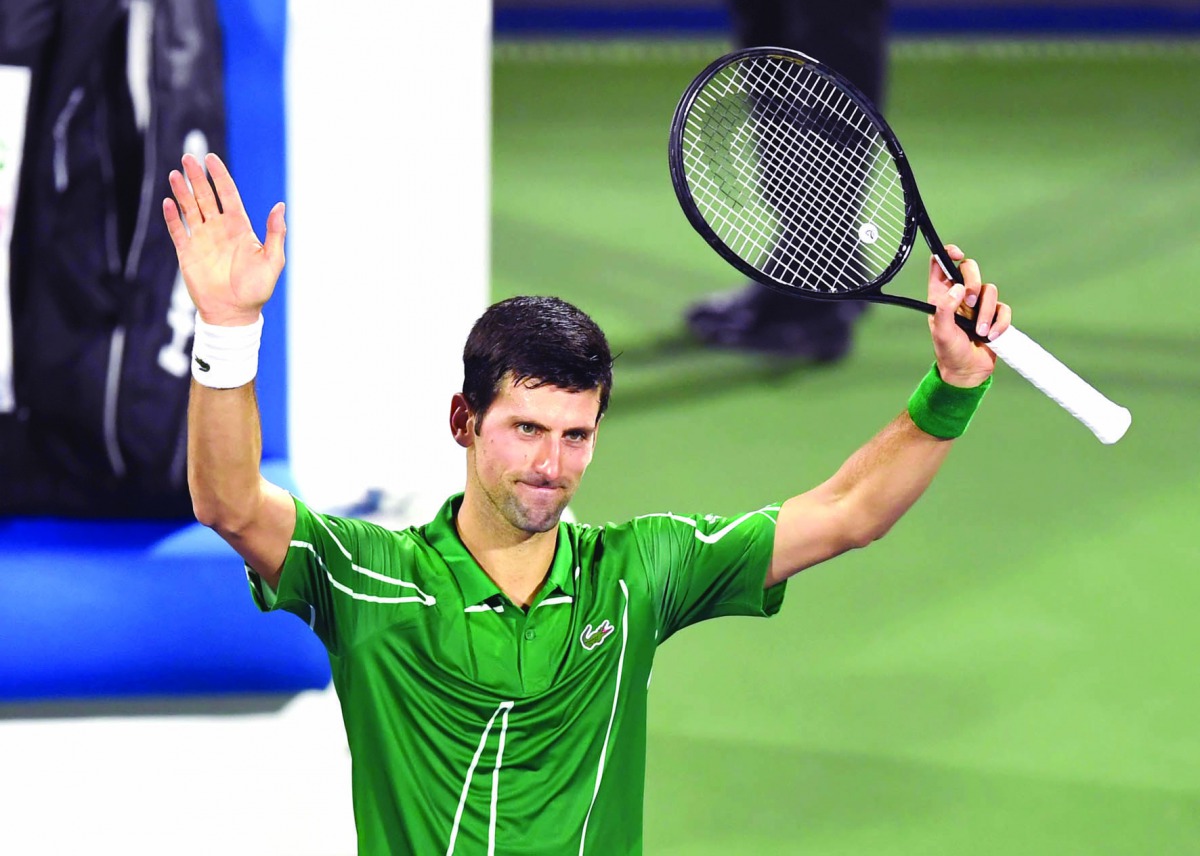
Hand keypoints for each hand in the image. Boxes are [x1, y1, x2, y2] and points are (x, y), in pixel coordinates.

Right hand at [163, 153, 285, 326]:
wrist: (234, 313)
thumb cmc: (257, 289)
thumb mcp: (273, 260)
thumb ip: (276, 233)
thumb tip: (281, 205)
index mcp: (239, 227)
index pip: (228, 195)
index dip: (220, 176)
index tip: (211, 159)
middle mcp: (219, 229)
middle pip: (205, 196)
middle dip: (197, 177)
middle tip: (188, 157)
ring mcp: (202, 239)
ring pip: (189, 208)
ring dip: (182, 191)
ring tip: (175, 174)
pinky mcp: (187, 252)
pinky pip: (177, 230)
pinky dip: (172, 217)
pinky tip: (168, 202)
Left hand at [927, 245, 1011, 387]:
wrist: (967, 371)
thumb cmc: (948, 351)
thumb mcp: (941, 332)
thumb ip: (944, 309)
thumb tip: (957, 289)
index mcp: (941, 295)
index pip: (940, 264)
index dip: (948, 253)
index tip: (957, 254)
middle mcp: (960, 295)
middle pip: (970, 268)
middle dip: (974, 282)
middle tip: (970, 302)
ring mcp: (978, 304)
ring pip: (991, 290)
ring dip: (987, 312)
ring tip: (980, 332)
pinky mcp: (995, 315)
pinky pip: (1004, 309)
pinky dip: (1000, 323)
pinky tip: (991, 336)